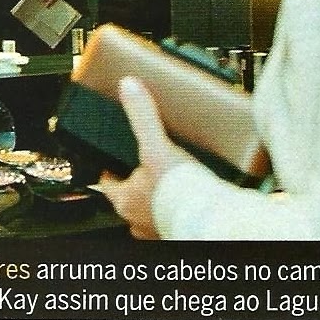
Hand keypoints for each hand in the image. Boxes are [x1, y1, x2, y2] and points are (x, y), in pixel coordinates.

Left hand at [92, 77, 189, 238]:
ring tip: (171, 184)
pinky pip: (173, 219)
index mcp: (125, 200)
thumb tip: (129, 88)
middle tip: (148, 170)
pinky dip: (178, 210)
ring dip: (158, 199)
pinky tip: (190, 199)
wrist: (211, 220)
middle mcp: (138, 219)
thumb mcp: (156, 146)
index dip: (110, 171)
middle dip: (138, 184)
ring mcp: (158, 229)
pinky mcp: (179, 231)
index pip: (108, 184)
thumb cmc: (179, 193)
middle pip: (130, 198)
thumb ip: (142, 116)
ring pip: (150, 211)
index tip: (112, 163)